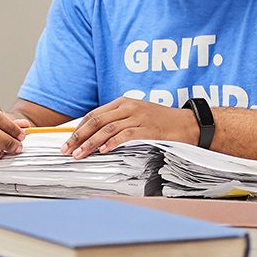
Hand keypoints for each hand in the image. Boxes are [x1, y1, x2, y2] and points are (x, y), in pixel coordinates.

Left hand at [63, 97, 197, 158]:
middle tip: (67, 149)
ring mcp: (138, 116)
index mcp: (123, 102)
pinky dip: (111, 143)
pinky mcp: (148, 128)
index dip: (78, 128)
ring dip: (90, 143)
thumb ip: (118, 122)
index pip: (94, 114)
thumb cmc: (162, 123)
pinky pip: (125, 135)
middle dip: (78, 136)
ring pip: (107, 129)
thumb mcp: (137, 116)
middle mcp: (128, 107)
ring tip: (79, 154)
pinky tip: (102, 151)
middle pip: (96, 121)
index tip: (68, 140)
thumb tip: (95, 137)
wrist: (189, 124)